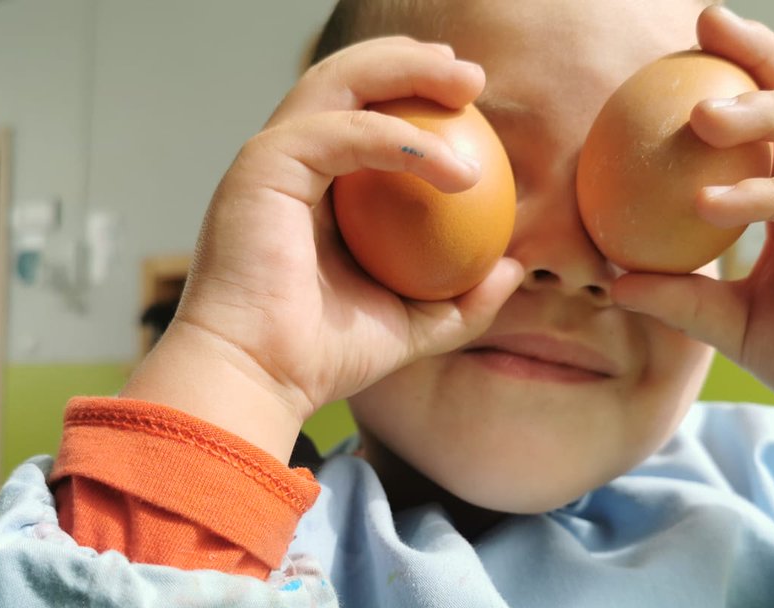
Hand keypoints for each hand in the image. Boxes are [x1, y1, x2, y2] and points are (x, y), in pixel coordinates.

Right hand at [121, 37, 522, 460]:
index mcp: (311, 188)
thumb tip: (514, 268)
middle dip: (413, 63)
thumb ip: (460, 298)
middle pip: (350, 81)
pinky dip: (401, 140)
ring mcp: (270, 158)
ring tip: (468, 83)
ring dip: (408, 71)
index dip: (415, 94)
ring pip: (340, 82)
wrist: (260, 378)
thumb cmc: (321, 358)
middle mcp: (287, 163)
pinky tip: (455, 167)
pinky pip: (343, 132)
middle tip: (473, 78)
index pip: (363, 116)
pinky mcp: (262, 167)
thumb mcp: (409, 325)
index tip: (473, 103)